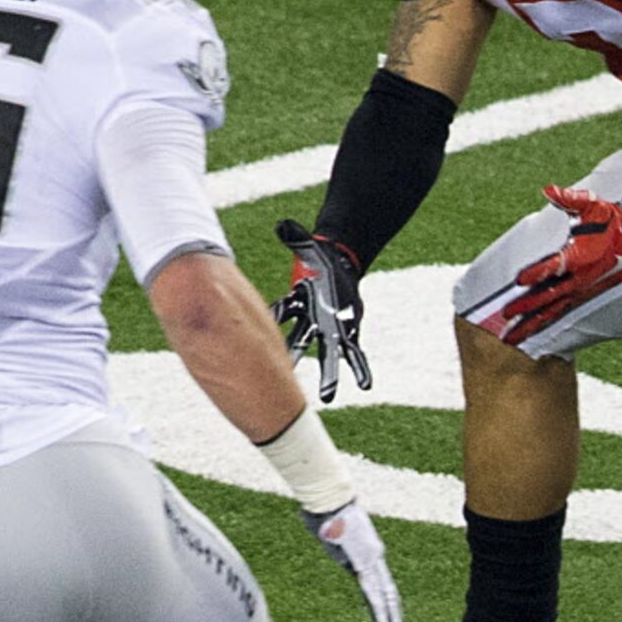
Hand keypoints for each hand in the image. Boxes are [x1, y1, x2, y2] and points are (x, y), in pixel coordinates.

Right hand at [271, 220, 371, 403]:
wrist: (337, 270)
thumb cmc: (318, 261)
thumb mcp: (309, 247)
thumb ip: (296, 237)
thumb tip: (283, 224)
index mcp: (297, 303)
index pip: (281, 315)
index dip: (273, 325)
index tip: (255, 343)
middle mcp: (310, 322)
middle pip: (299, 344)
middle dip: (296, 362)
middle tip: (283, 385)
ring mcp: (328, 331)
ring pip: (327, 357)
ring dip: (329, 377)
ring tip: (330, 398)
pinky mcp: (347, 334)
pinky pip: (354, 353)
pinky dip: (360, 368)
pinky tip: (366, 384)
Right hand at [300, 501, 406, 621]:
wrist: (329, 498)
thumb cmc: (324, 509)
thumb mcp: (329, 528)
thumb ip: (331, 536)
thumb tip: (323, 529)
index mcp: (369, 552)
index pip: (380, 584)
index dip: (385, 603)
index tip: (388, 621)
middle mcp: (375, 558)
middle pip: (387, 595)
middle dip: (393, 620)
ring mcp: (372, 563)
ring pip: (384, 599)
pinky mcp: (364, 566)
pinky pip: (374, 596)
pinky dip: (380, 615)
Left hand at [498, 185, 621, 343]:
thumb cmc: (610, 220)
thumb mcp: (592, 205)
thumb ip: (570, 199)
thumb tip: (549, 189)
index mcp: (580, 257)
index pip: (555, 267)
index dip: (537, 273)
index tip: (518, 279)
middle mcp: (580, 279)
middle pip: (548, 297)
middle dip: (526, 308)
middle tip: (504, 318)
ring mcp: (580, 292)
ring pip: (551, 312)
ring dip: (530, 325)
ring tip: (511, 339)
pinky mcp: (581, 298)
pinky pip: (558, 314)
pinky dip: (543, 324)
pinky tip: (528, 333)